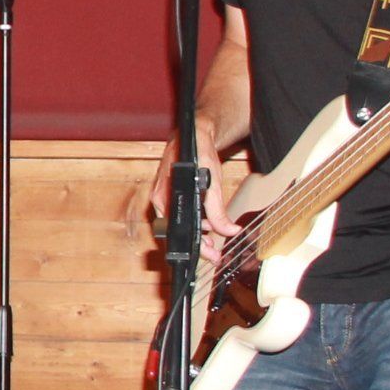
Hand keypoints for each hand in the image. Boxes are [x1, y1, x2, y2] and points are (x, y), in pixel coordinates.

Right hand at [144, 138, 239, 256]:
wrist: (195, 135)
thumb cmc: (197, 154)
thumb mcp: (211, 184)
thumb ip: (217, 210)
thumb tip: (229, 230)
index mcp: (164, 196)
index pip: (175, 231)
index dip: (192, 245)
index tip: (206, 254)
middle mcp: (160, 198)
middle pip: (176, 231)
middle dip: (197, 244)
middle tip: (214, 254)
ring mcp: (165, 197)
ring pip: (180, 223)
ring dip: (198, 233)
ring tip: (213, 241)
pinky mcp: (172, 195)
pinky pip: (182, 214)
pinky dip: (195, 221)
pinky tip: (208, 225)